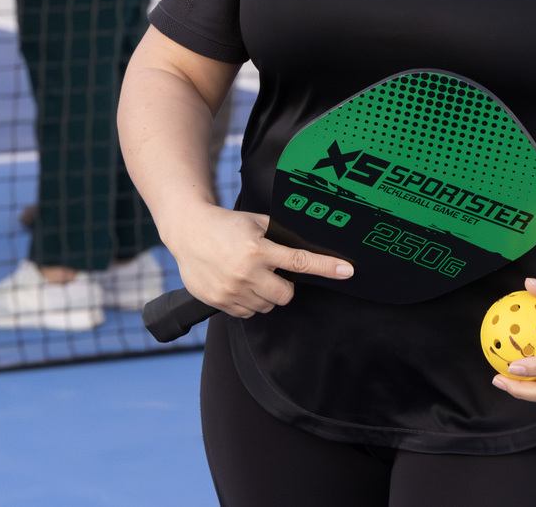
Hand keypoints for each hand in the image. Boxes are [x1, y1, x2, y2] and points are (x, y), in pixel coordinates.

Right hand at [164, 203, 352, 318]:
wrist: (188, 231)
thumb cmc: (224, 224)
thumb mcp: (254, 222)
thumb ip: (279, 235)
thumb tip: (307, 246)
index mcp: (257, 249)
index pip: (300, 261)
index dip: (327, 267)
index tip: (347, 270)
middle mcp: (245, 272)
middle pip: (286, 294)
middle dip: (284, 284)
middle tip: (271, 270)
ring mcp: (232, 290)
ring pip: (267, 306)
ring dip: (266, 293)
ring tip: (251, 274)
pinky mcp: (220, 302)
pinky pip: (248, 312)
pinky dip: (249, 301)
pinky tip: (238, 283)